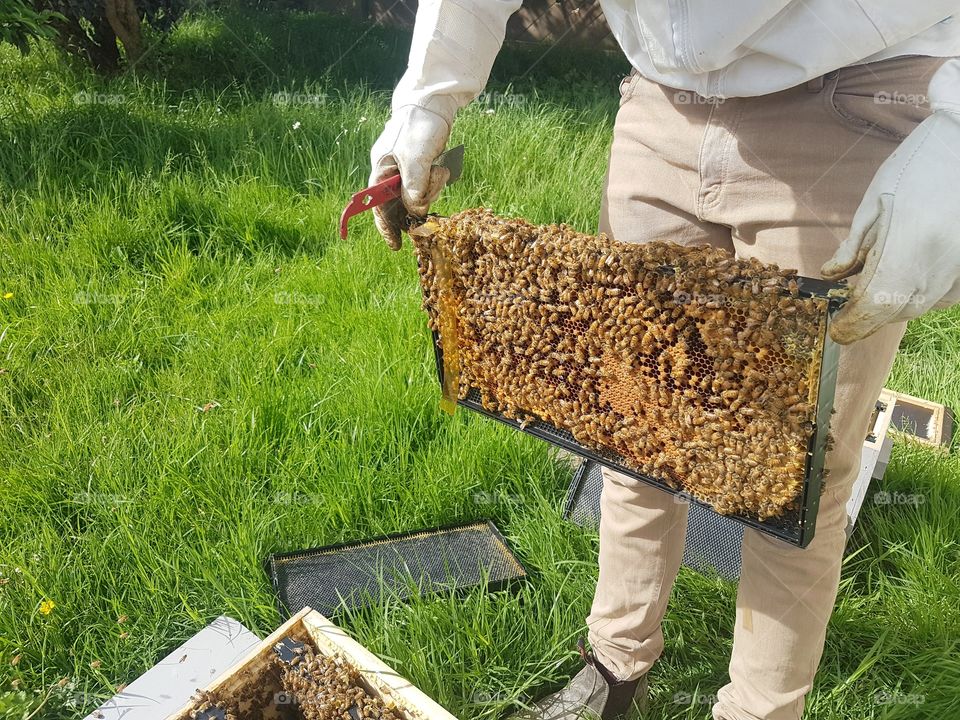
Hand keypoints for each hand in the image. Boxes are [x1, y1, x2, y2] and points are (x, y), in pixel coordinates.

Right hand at [368, 105, 451, 249]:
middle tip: (428, 215)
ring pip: (418, 195)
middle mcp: (391, 172)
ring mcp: (407, 169)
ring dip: (431, 188)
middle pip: (400, 204)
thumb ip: (413, 187)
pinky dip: (437, 180)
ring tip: (439, 169)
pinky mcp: (422, 166)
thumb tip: (415, 211)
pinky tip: (442, 166)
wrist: (434, 102)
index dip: (386, 227)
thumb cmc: (419, 127)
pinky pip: (428, 184)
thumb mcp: (415, 159)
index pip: (378, 206)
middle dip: (416, 207)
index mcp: (381, 170)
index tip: (396, 245)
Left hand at [821, 107, 959, 343]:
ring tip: (869, 290)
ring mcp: (955, 268)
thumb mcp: (873, 202)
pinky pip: (938, 296)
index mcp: (907, 246)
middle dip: (866, 317)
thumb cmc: (915, 167)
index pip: (874, 305)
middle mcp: (936, 265)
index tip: (835, 329)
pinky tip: (902, 278)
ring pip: (916, 307)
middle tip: (845, 312)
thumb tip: (832, 276)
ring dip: (888, 307)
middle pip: (894, 312)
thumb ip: (853, 246)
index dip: (852, 323)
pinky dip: (915, 295)